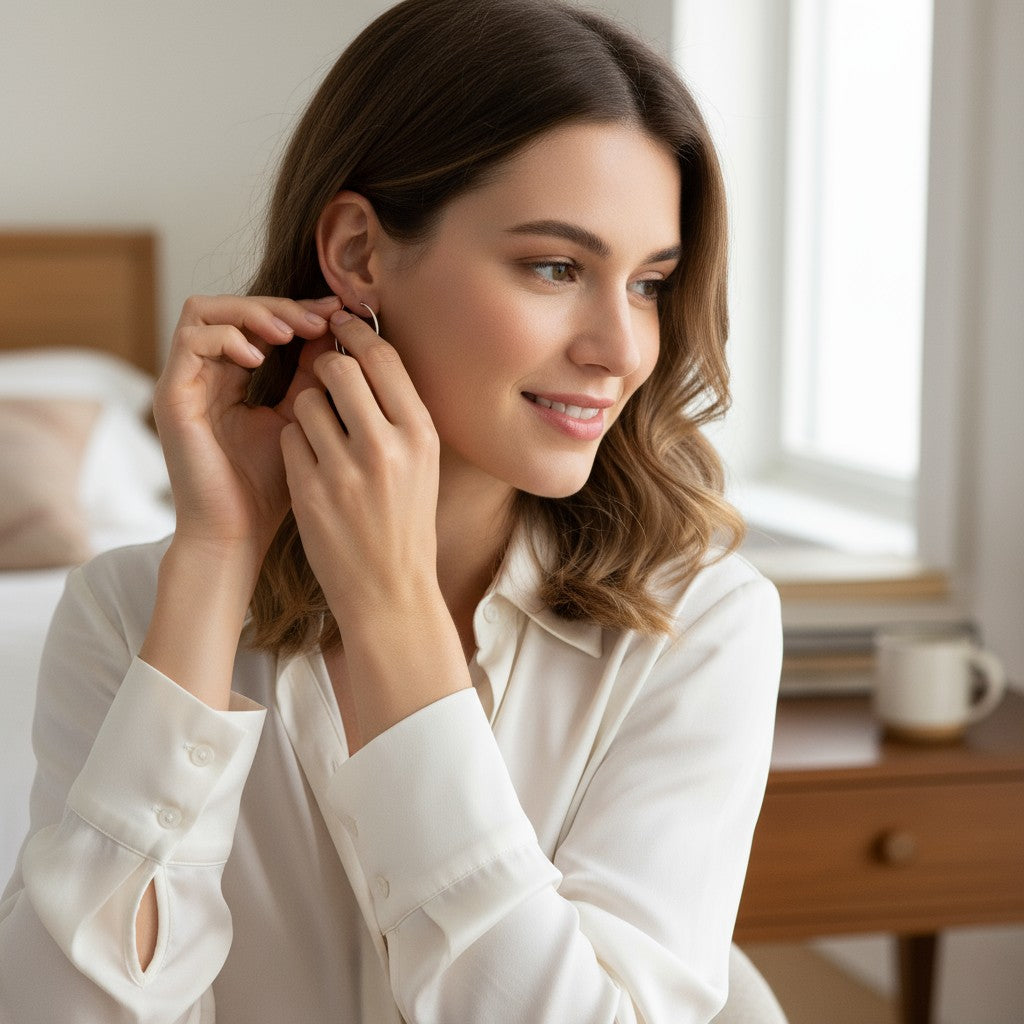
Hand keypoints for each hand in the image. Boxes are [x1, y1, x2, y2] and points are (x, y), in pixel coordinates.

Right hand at [154, 293, 341, 569]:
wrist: (236, 536)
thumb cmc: (267, 489)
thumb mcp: (299, 420)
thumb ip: (310, 378)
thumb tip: (335, 333)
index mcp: (231, 380)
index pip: (257, 321)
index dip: (297, 311)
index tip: (339, 316)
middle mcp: (203, 376)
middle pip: (231, 306)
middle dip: (280, 306)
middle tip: (321, 318)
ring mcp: (183, 383)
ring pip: (204, 310)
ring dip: (252, 312)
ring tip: (291, 332)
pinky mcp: (171, 396)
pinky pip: (190, 341)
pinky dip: (227, 338)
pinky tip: (259, 359)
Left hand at [280, 309, 441, 624]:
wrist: (389, 591)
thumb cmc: (406, 522)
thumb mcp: (422, 463)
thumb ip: (398, 411)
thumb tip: (368, 353)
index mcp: (421, 434)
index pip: (383, 358)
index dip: (357, 335)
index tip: (342, 329)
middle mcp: (386, 446)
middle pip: (339, 369)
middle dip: (325, 366)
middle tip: (323, 377)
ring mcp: (345, 470)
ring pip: (307, 402)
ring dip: (307, 408)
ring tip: (321, 433)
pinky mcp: (310, 491)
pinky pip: (289, 438)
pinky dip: (295, 443)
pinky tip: (311, 465)